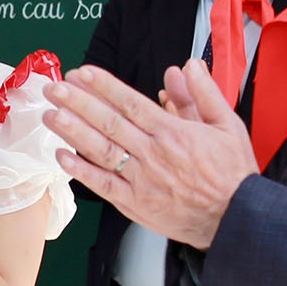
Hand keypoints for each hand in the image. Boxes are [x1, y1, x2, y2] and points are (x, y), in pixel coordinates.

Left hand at [46, 59, 255, 248]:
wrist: (235, 218)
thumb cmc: (232, 174)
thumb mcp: (227, 125)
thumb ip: (203, 94)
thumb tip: (186, 67)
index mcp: (172, 131)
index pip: (130, 102)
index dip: (103, 86)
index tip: (82, 73)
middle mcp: (152, 153)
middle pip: (108, 123)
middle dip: (78, 103)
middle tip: (55, 88)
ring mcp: (141, 180)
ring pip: (101, 151)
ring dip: (73, 131)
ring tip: (50, 115)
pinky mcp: (135, 204)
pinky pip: (103, 185)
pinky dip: (81, 171)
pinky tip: (62, 157)